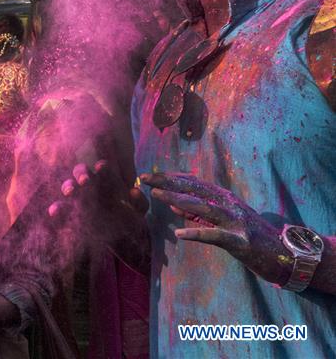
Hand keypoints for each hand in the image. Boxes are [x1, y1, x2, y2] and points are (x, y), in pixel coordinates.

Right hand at [48, 160, 147, 240]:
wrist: (119, 242)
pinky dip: (56, 209)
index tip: (101, 167)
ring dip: (67, 186)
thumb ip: (139, 203)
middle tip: (84, 180)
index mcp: (107, 182)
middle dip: (81, 173)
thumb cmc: (128, 223)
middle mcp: (90, 187)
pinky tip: (53, 211)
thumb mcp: (137, 214)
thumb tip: (133, 191)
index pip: (103, 170)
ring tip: (69, 192)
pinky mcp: (68, 213)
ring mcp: (78, 199)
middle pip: (81, 173)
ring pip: (69, 186)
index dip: (102, 168)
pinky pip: (60, 208)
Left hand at [141, 172, 291, 284]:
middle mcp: (229, 204)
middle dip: (167, 182)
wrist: (284, 254)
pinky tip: (179, 234)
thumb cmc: (249, 236)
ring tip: (156, 195)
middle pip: (194, 189)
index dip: (170, 177)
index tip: (149, 174)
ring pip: (203, 207)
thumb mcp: (221, 220)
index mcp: (224, 198)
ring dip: (178, 199)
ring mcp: (235, 221)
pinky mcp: (240, 241)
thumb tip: (171, 202)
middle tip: (143, 178)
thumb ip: (197, 212)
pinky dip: (196, 233)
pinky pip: (215, 236)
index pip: (193, 182)